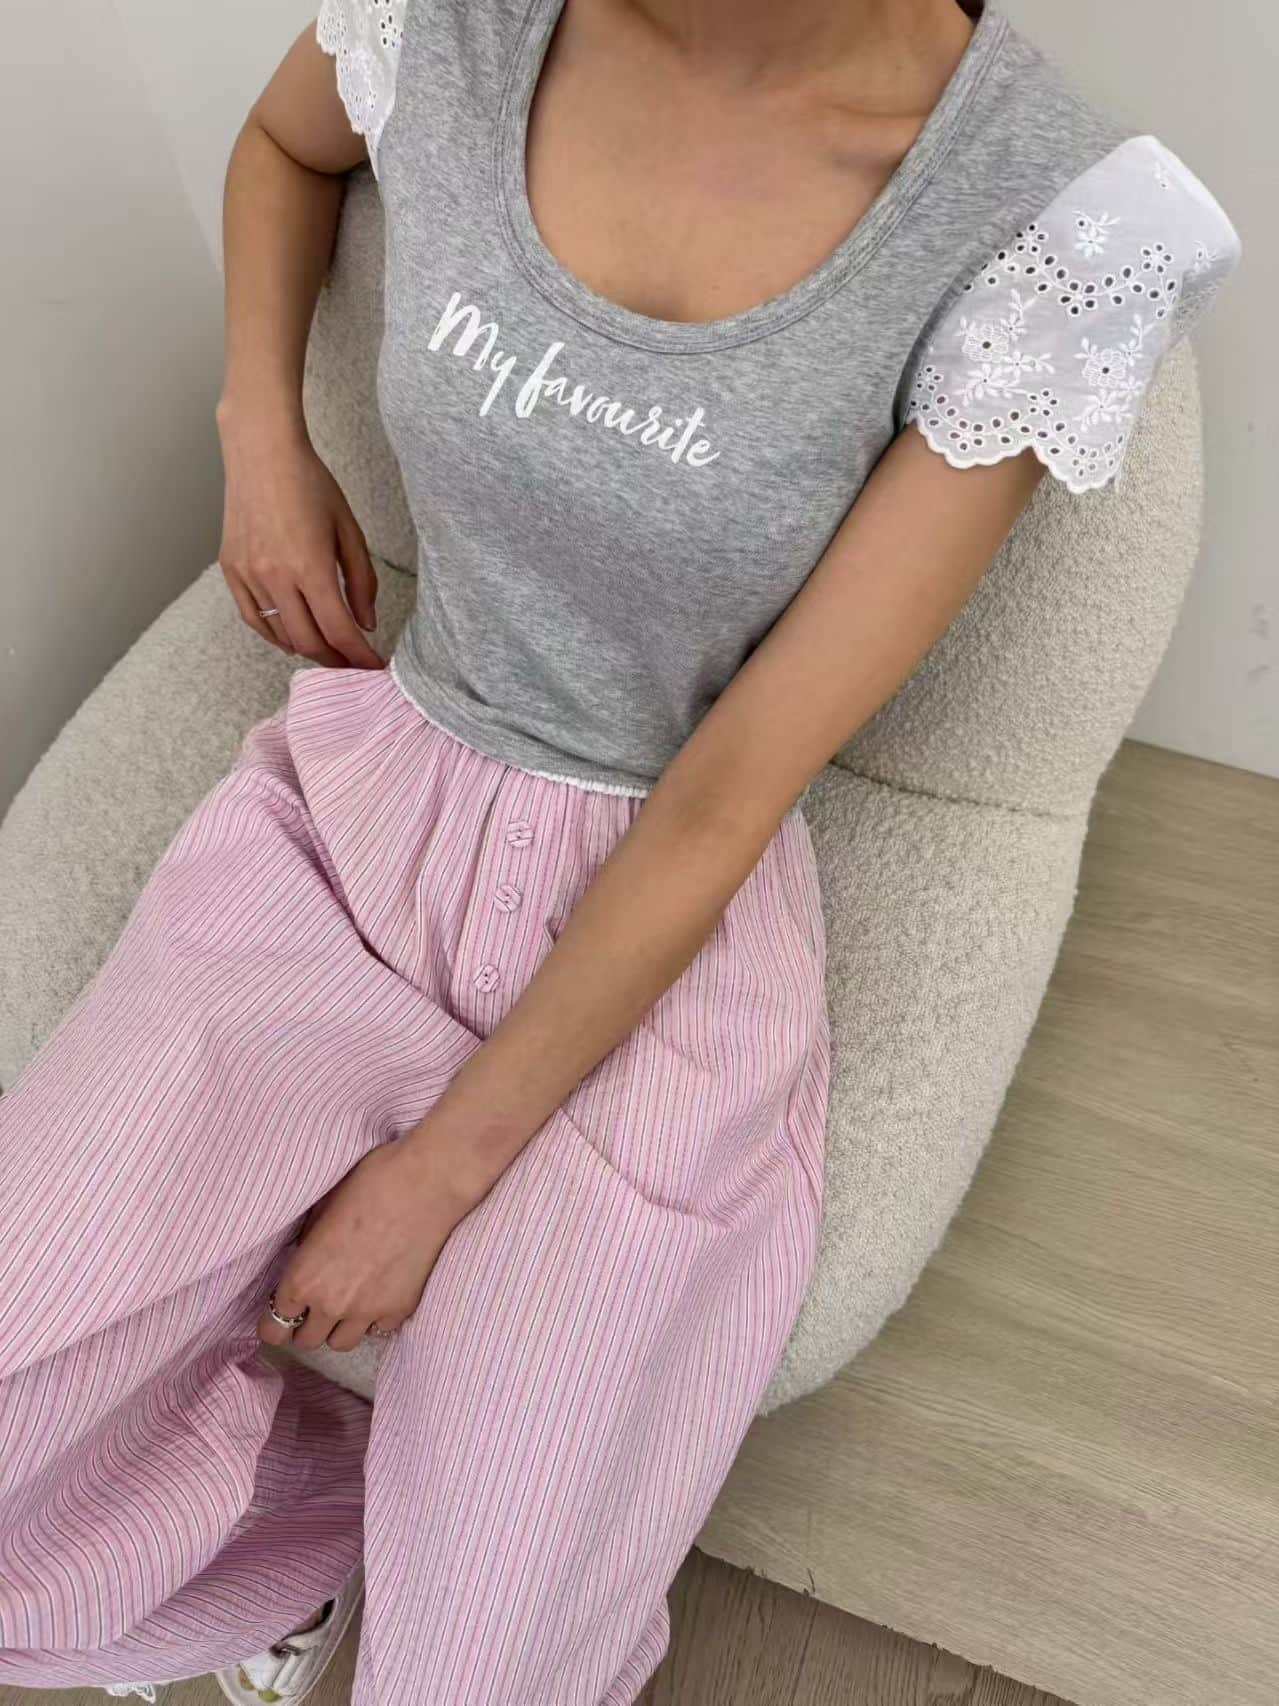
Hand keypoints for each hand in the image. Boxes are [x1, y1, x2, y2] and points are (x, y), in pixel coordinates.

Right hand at [215, 403, 383, 669]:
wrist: (261, 452)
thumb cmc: (310, 484)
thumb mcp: (349, 530)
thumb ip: (361, 580)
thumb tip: (366, 623)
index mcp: (310, 566)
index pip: (339, 630)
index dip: (359, 656)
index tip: (374, 666)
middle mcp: (275, 576)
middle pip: (309, 641)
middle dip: (336, 660)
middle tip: (353, 665)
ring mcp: (248, 575)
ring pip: (280, 635)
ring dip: (307, 649)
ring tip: (328, 651)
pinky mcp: (231, 570)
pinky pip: (253, 618)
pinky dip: (275, 635)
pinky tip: (293, 637)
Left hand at [258, 1138, 479, 1352]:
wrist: (427, 1184)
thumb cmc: (369, 1183)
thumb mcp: (321, 1209)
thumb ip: (306, 1246)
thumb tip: (304, 1259)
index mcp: (303, 1278)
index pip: (272, 1329)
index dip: (273, 1321)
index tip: (282, 1310)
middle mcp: (331, 1304)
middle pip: (306, 1341)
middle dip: (306, 1324)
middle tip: (315, 1303)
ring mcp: (368, 1312)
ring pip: (341, 1343)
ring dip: (338, 1327)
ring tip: (347, 1301)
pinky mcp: (401, 1310)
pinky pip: (378, 1330)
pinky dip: (374, 1317)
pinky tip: (379, 1292)